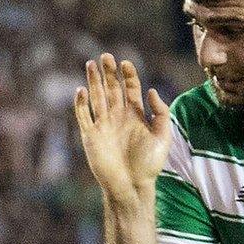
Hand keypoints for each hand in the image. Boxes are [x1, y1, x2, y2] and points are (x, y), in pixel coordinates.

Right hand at [74, 53, 172, 205]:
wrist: (132, 187)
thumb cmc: (149, 165)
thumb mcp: (163, 137)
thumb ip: (161, 113)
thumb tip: (151, 90)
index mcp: (136, 115)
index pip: (130, 88)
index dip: (128, 74)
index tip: (125, 63)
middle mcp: (119, 117)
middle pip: (112, 88)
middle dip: (108, 72)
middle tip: (105, 56)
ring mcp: (104, 125)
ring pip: (97, 97)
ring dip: (93, 81)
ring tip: (90, 64)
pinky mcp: (91, 136)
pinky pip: (84, 116)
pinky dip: (81, 104)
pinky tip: (81, 90)